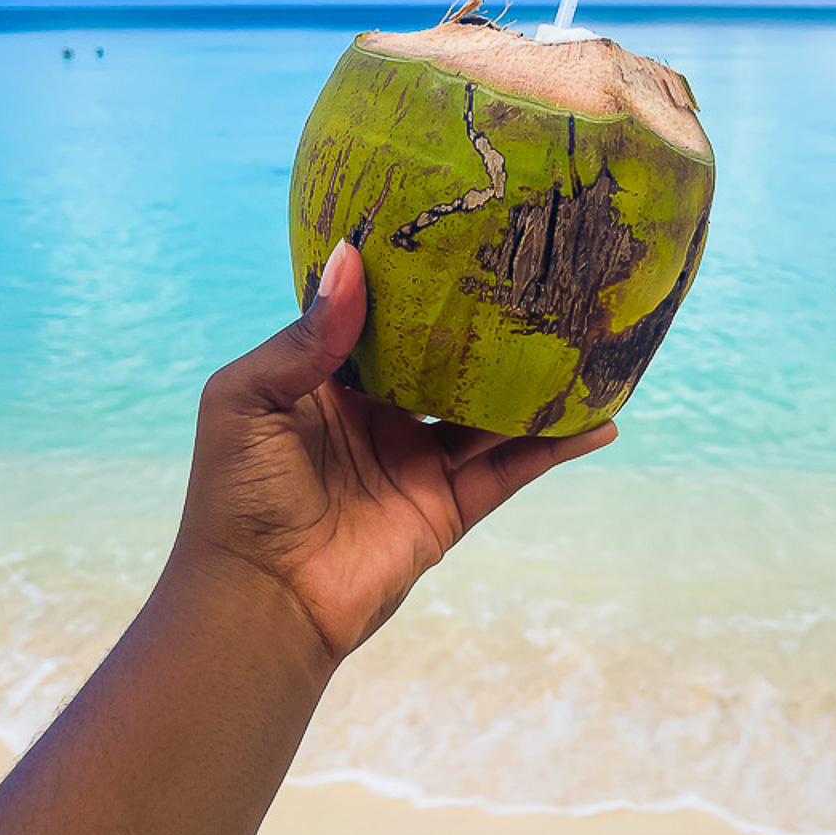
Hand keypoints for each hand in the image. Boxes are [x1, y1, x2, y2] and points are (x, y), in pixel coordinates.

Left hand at [177, 240, 616, 664]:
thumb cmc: (236, 495)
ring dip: (534, 382)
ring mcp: (417, 462)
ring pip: (489, 412)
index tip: (459, 235)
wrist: (260, 599)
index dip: (416, 286)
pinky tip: (599, 418)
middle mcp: (379, 417)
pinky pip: (510, 469)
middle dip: (486, 327)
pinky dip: (554, 446)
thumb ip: (305, 337)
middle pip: (446, 362)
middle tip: (536, 274)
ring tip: (585, 337)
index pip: (381, 323)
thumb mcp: (248, 399)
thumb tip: (350, 256)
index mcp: (327, 384)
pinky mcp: (447, 507)